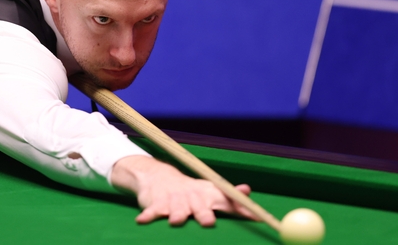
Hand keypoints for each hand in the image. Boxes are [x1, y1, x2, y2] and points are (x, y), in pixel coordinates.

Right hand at [111, 155, 257, 226]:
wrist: (158, 176)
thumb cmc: (190, 191)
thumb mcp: (210, 192)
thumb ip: (230, 199)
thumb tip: (249, 194)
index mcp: (207, 194)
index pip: (226, 200)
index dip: (239, 208)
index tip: (254, 217)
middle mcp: (192, 196)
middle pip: (199, 206)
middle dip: (203, 213)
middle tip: (208, 221)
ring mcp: (173, 200)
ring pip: (176, 209)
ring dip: (176, 215)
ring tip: (175, 221)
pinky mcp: (156, 203)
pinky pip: (151, 210)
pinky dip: (148, 215)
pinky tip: (143, 221)